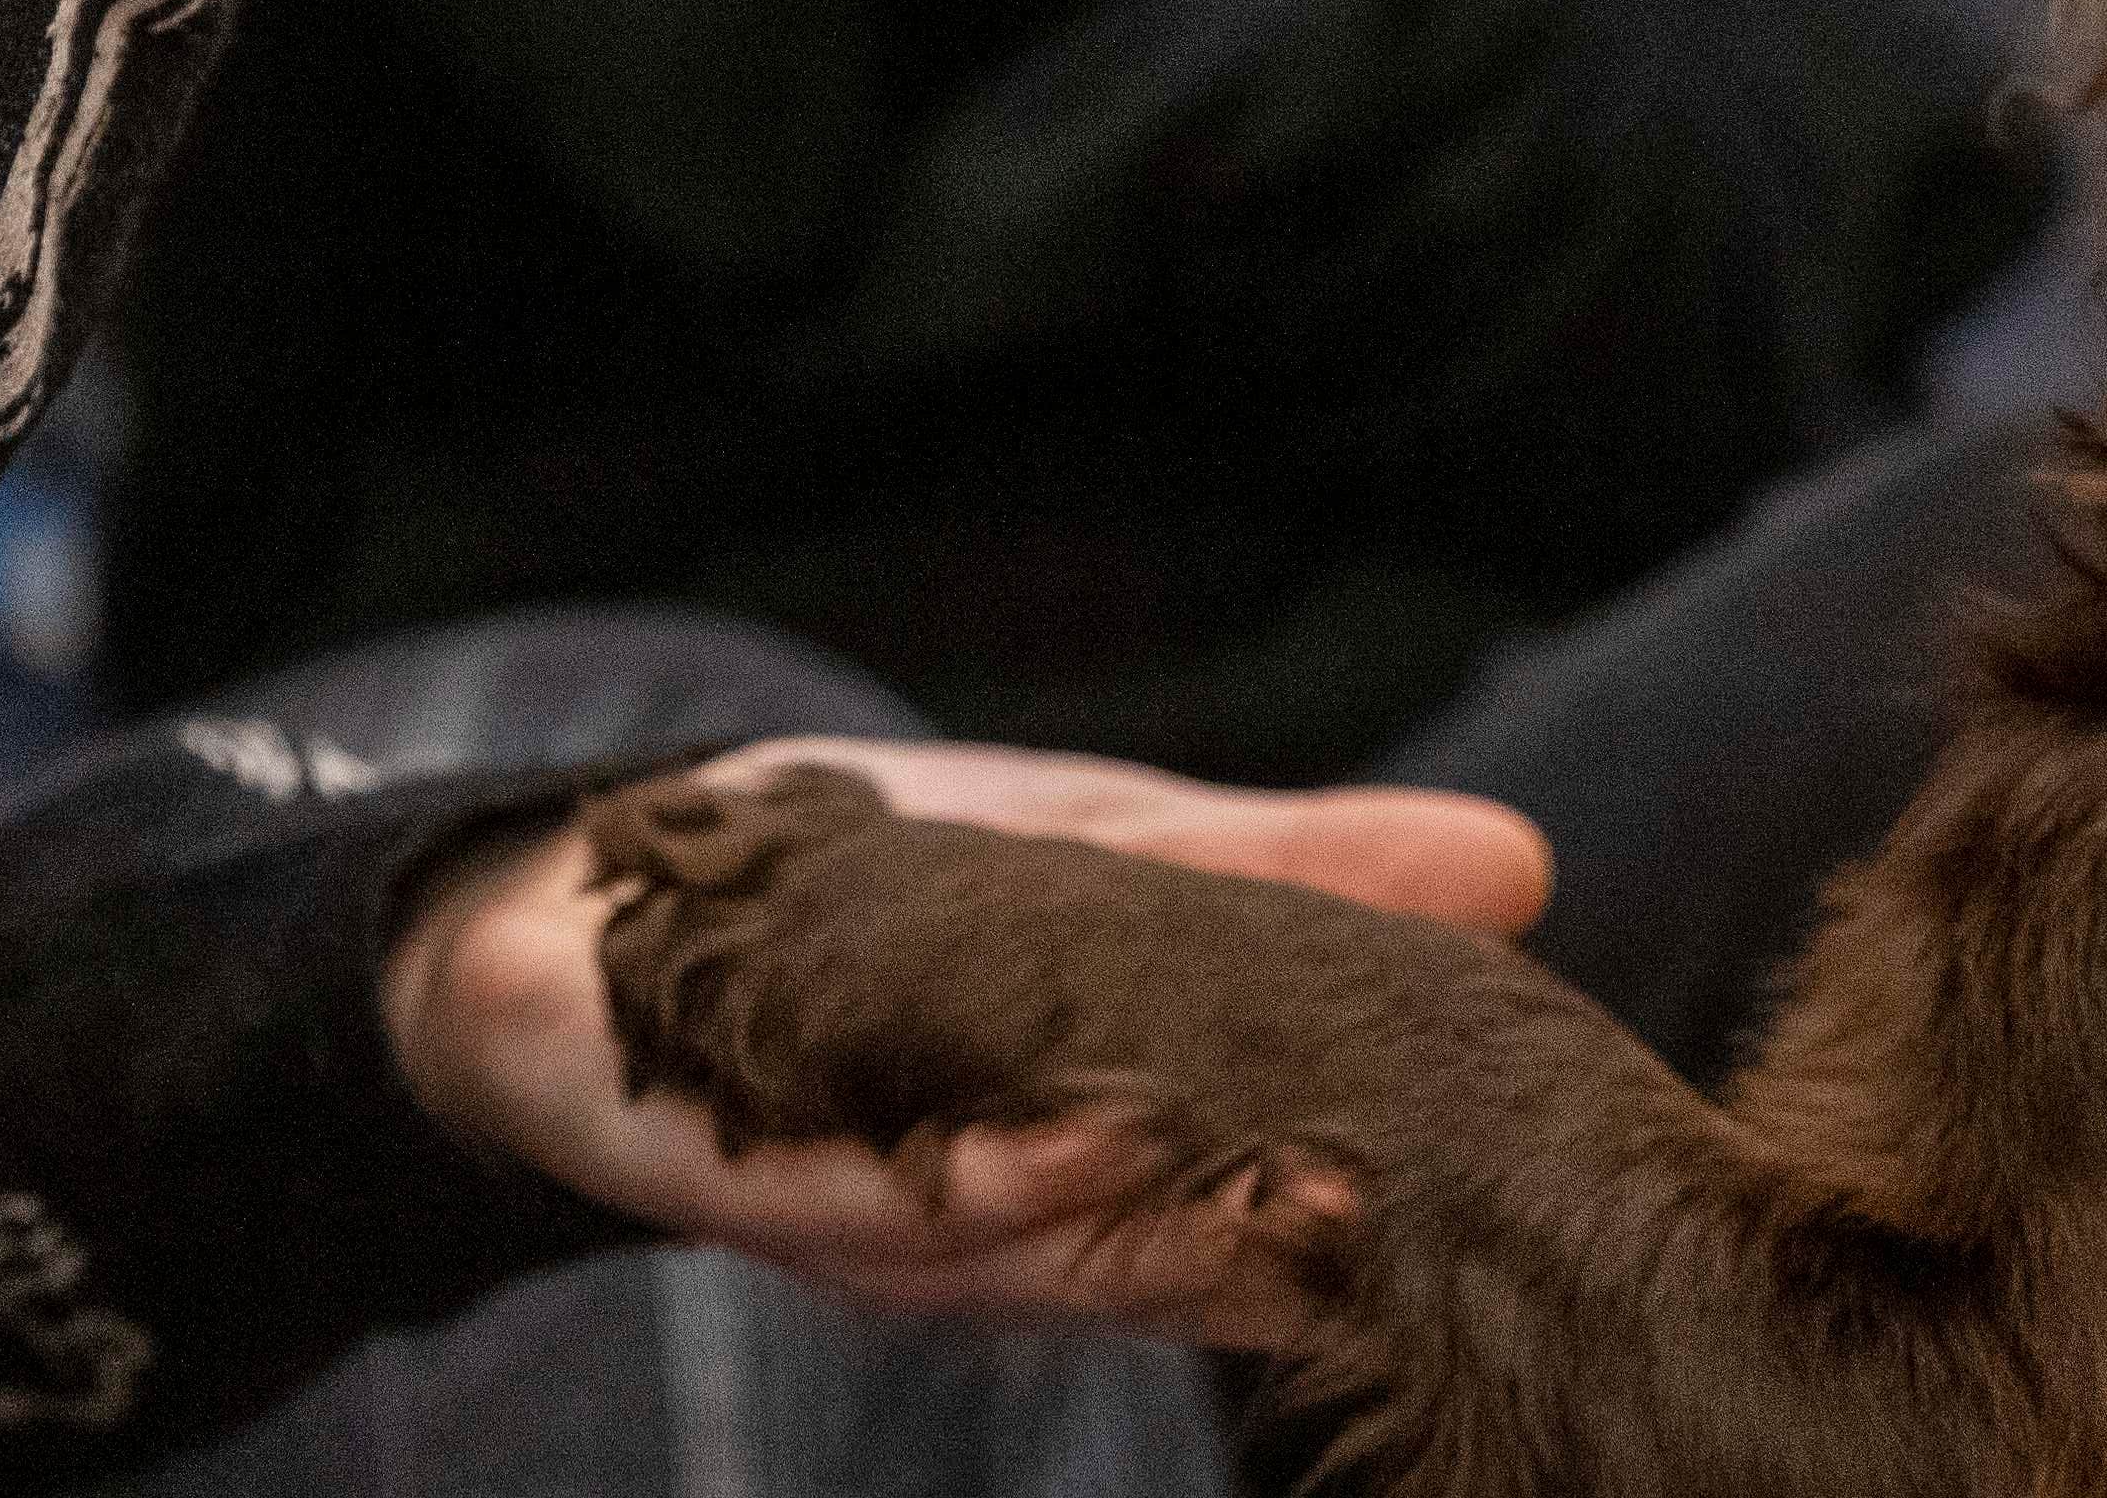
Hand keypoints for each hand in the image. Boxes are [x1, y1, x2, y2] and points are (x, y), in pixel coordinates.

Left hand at [386, 737, 1549, 1347]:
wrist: (588, 893)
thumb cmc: (869, 880)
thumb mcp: (1097, 848)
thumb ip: (1278, 871)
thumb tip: (1519, 863)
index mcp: (1095, 1161)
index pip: (1250, 1213)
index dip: (1351, 1214)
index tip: (1474, 1193)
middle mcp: (997, 1222)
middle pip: (1149, 1257)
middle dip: (1260, 1243)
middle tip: (1383, 1204)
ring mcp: (865, 1215)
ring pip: (1008, 1247)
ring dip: (1118, 1225)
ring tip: (1248, 1188)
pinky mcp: (730, 1174)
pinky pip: (843, 1200)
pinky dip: (935, 1183)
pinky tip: (1026, 1147)